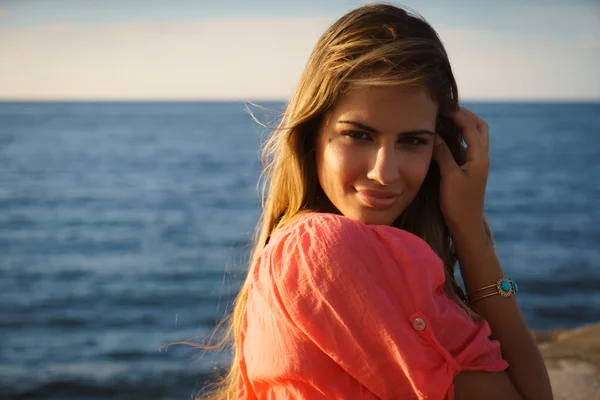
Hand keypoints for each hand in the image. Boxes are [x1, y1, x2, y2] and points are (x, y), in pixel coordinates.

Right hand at [433, 107, 489, 233]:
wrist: (467, 225)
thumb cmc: (458, 203)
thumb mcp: (449, 177)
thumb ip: (444, 154)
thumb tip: (435, 134)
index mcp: (480, 157)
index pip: (470, 127)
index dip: (457, 114)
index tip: (442, 106)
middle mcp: (482, 157)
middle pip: (479, 127)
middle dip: (465, 115)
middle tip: (447, 108)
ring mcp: (478, 163)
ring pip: (475, 135)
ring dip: (464, 124)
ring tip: (446, 117)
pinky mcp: (471, 169)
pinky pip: (468, 145)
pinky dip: (460, 135)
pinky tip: (446, 135)